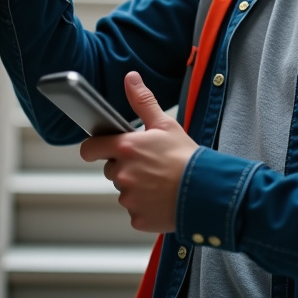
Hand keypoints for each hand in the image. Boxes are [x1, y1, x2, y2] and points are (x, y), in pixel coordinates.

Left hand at [79, 71, 198, 233]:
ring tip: (160, 183)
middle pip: (111, 170)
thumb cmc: (187, 157)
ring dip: (137, 188)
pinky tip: (162, 200)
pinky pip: (135, 212)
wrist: (207, 190)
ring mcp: (129, 199)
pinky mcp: (138, 218)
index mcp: (126, 148)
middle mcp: (122, 174)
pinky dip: (146, 208)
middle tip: (150, 166)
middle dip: (126, 167)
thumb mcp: (165, 124)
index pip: (90, 148)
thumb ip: (143, 101)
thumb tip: (131, 78)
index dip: (94, 148)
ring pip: (124, 192)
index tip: (101, 148)